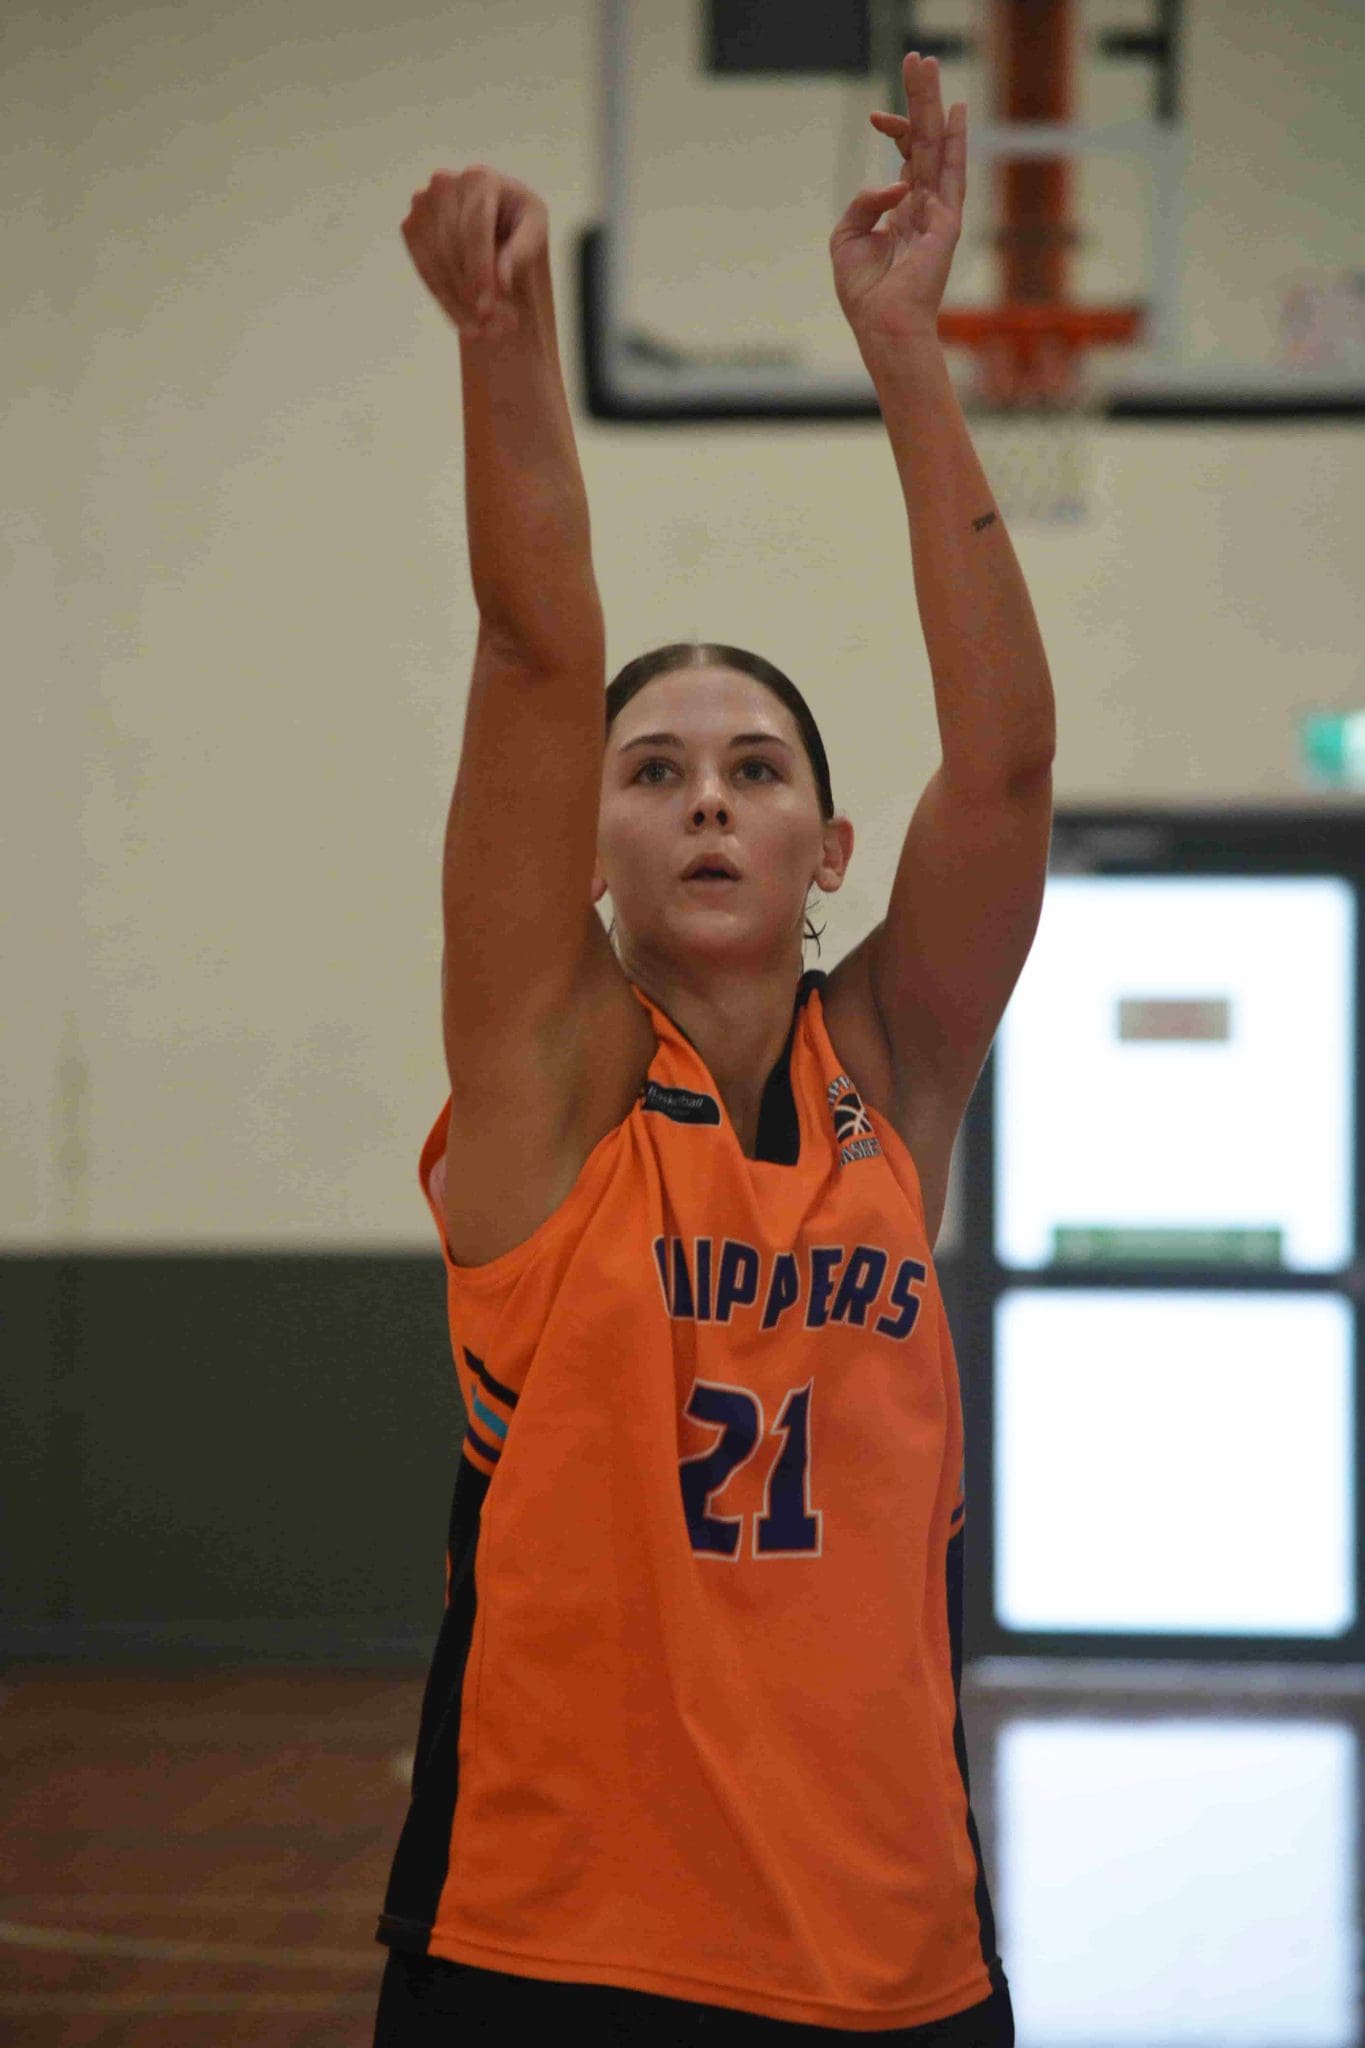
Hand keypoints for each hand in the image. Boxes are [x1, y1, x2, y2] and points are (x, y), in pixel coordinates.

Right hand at [401, 166, 547, 340]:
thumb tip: (500, 280)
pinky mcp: (411, 226)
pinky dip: (446, 301)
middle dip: (473, 292)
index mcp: (480, 178)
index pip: (475, 229)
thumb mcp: (535, 229)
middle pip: (455, 249)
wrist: (495, 220)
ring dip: (460, 304)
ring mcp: (422, 203)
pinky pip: (425, 271)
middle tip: (498, 328)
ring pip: (437, 264)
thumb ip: (522, 250)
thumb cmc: (519, 222)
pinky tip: (465, 325)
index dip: (480, 270)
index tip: (487, 308)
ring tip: (486, 332)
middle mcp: (445, 184)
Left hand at [829, 53, 966, 344]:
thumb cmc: (865, 292)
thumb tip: (891, 183)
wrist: (882, 326)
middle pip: (924, 139)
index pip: (905, 156)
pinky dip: (955, 144)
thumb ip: (863, 204)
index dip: (893, 130)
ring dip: (934, 106)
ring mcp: (938, 212)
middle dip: (920, 98)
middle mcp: (924, 204)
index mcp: (903, 209)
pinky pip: (951, 176)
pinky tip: (955, 113)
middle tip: (918, 58)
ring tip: (931, 67)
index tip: (874, 114)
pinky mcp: (945, 224)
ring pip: (938, 147)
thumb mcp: (847, 239)